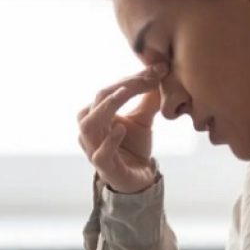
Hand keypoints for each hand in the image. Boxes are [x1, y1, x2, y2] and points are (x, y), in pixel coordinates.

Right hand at [77, 63, 168, 193]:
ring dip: (107, 107)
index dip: (132, 78)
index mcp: (96, 114)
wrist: (138, 179)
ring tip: (125, 94)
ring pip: (89, 125)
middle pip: (98, 101)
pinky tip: (122, 129)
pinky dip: (109, 141)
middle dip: (123, 86)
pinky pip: (100, 154)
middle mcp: (90, 129)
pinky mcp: (104, 167)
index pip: (109, 90)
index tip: (157, 70)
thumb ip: (148, 99)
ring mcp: (93, 149)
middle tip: (147, 78)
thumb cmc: (133, 147)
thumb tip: (160, 74)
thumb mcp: (142, 119)